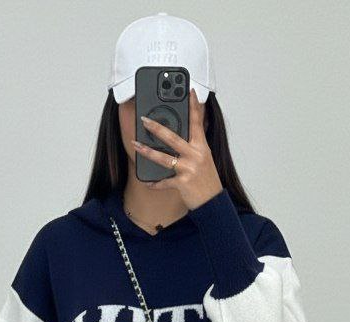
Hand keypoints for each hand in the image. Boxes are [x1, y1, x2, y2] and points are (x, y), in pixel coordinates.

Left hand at [134, 88, 222, 211]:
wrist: (213, 202)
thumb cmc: (207, 180)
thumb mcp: (205, 158)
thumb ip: (194, 145)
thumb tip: (180, 134)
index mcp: (202, 146)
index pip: (197, 122)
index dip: (193, 105)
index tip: (189, 91)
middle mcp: (196, 155)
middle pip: (173, 137)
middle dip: (156, 127)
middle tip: (144, 119)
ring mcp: (189, 169)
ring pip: (164, 158)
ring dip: (147, 151)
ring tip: (135, 145)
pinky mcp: (183, 183)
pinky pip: (164, 182)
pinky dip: (154, 183)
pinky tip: (146, 181)